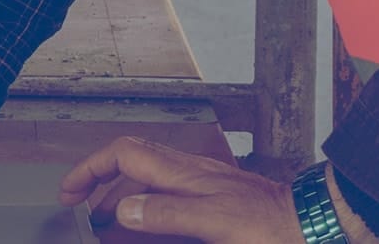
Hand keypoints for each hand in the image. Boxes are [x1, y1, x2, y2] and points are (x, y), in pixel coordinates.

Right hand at [59, 137, 303, 241]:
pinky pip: (168, 193)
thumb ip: (167, 213)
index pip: (124, 153)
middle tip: (78, 208)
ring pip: (148, 178)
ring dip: (121, 195)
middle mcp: (190, 172)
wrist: (310, 223)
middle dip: (99, 180)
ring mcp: (202, 182)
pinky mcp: (214, 196)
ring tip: (105, 222)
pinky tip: (147, 221)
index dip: (91, 168)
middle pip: (131, 162)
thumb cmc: (270, 225)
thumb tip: (124, 208)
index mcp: (185, 172)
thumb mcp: (213, 222)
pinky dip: (146, 204)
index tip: (69, 192)